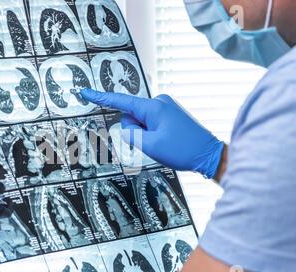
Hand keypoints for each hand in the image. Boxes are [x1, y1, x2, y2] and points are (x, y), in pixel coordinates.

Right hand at [81, 89, 224, 178]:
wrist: (209, 154)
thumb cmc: (183, 150)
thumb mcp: (150, 146)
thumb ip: (131, 135)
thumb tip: (126, 128)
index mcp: (153, 107)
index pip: (121, 101)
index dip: (101, 98)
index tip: (85, 92)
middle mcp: (159, 102)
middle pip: (131, 116)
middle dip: (135, 131)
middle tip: (154, 143)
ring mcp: (165, 107)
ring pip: (140, 121)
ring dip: (144, 134)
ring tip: (163, 143)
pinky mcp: (169, 114)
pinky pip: (150, 122)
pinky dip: (151, 133)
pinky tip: (166, 141)